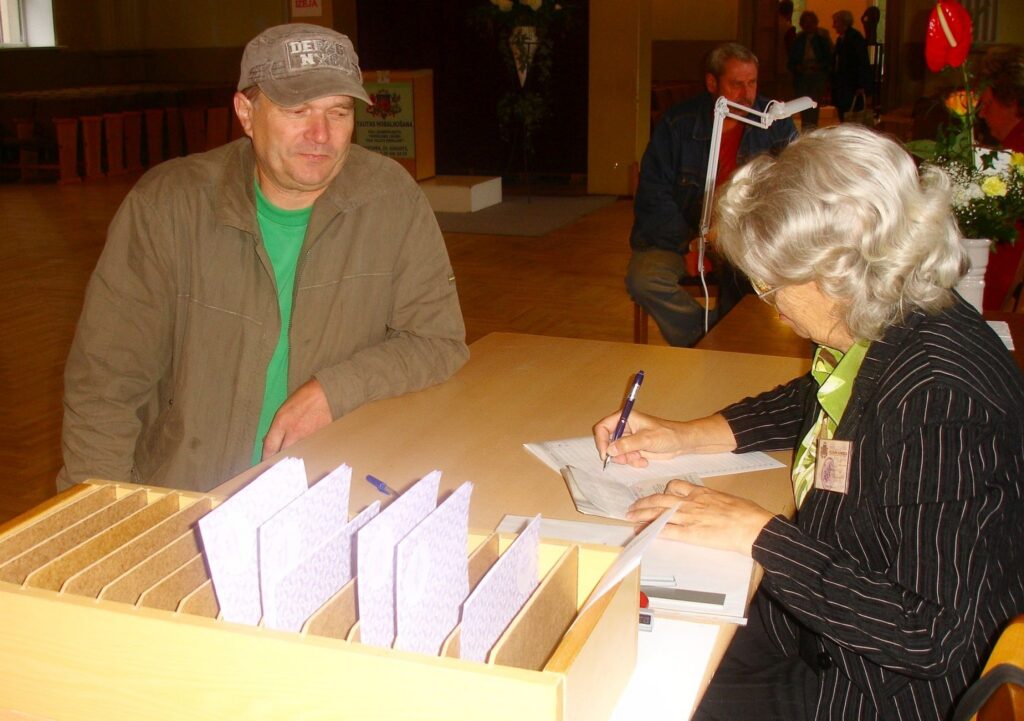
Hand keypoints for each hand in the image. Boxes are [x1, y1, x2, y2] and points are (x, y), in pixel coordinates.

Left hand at [261, 378, 332, 459]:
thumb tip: (268, 440)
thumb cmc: (304, 398)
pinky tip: (307, 455)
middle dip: (279, 461)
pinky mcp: (320, 439)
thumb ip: (276, 426)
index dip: (265, 458)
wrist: (325, 393)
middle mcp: (294, 431)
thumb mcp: (284, 409)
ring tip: (293, 463)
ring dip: (294, 459)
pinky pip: (311, 450)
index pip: (269, 447)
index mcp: (282, 422)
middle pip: (282, 455)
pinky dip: (308, 454)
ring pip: (297, 455)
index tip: (265, 463)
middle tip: (277, 466)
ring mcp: (308, 436)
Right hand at [593, 410, 687, 468]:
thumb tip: (609, 450)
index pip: (603, 427)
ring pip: (616, 452)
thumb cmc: (667, 434)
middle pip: (608, 441)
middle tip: (624, 460)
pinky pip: (625, 457)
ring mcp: (629, 439)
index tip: (606, 454)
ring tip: (639, 458)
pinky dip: (633, 461)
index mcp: (625, 417)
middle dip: (615, 453)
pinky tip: (644, 460)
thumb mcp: (646, 439)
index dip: (601, 441)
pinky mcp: (634, 448)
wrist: (681, 443)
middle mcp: (625, 427)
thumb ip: (627, 444)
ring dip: (626, 458)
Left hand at [626, 479, 773, 555]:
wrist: (752, 526)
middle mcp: (690, 503)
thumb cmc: (746, 513)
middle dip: (644, 503)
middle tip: (633, 506)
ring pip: (658, 513)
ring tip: (631, 518)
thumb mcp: (727, 499)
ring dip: (642, 516)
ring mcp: (688, 518)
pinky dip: (652, 531)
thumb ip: (714, 500)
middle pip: (660, 499)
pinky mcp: (690, 533)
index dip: (663, 492)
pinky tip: (643, 533)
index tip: (656, 496)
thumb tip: (713, 505)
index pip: (675, 487)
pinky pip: (665, 531)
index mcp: (701, 492)